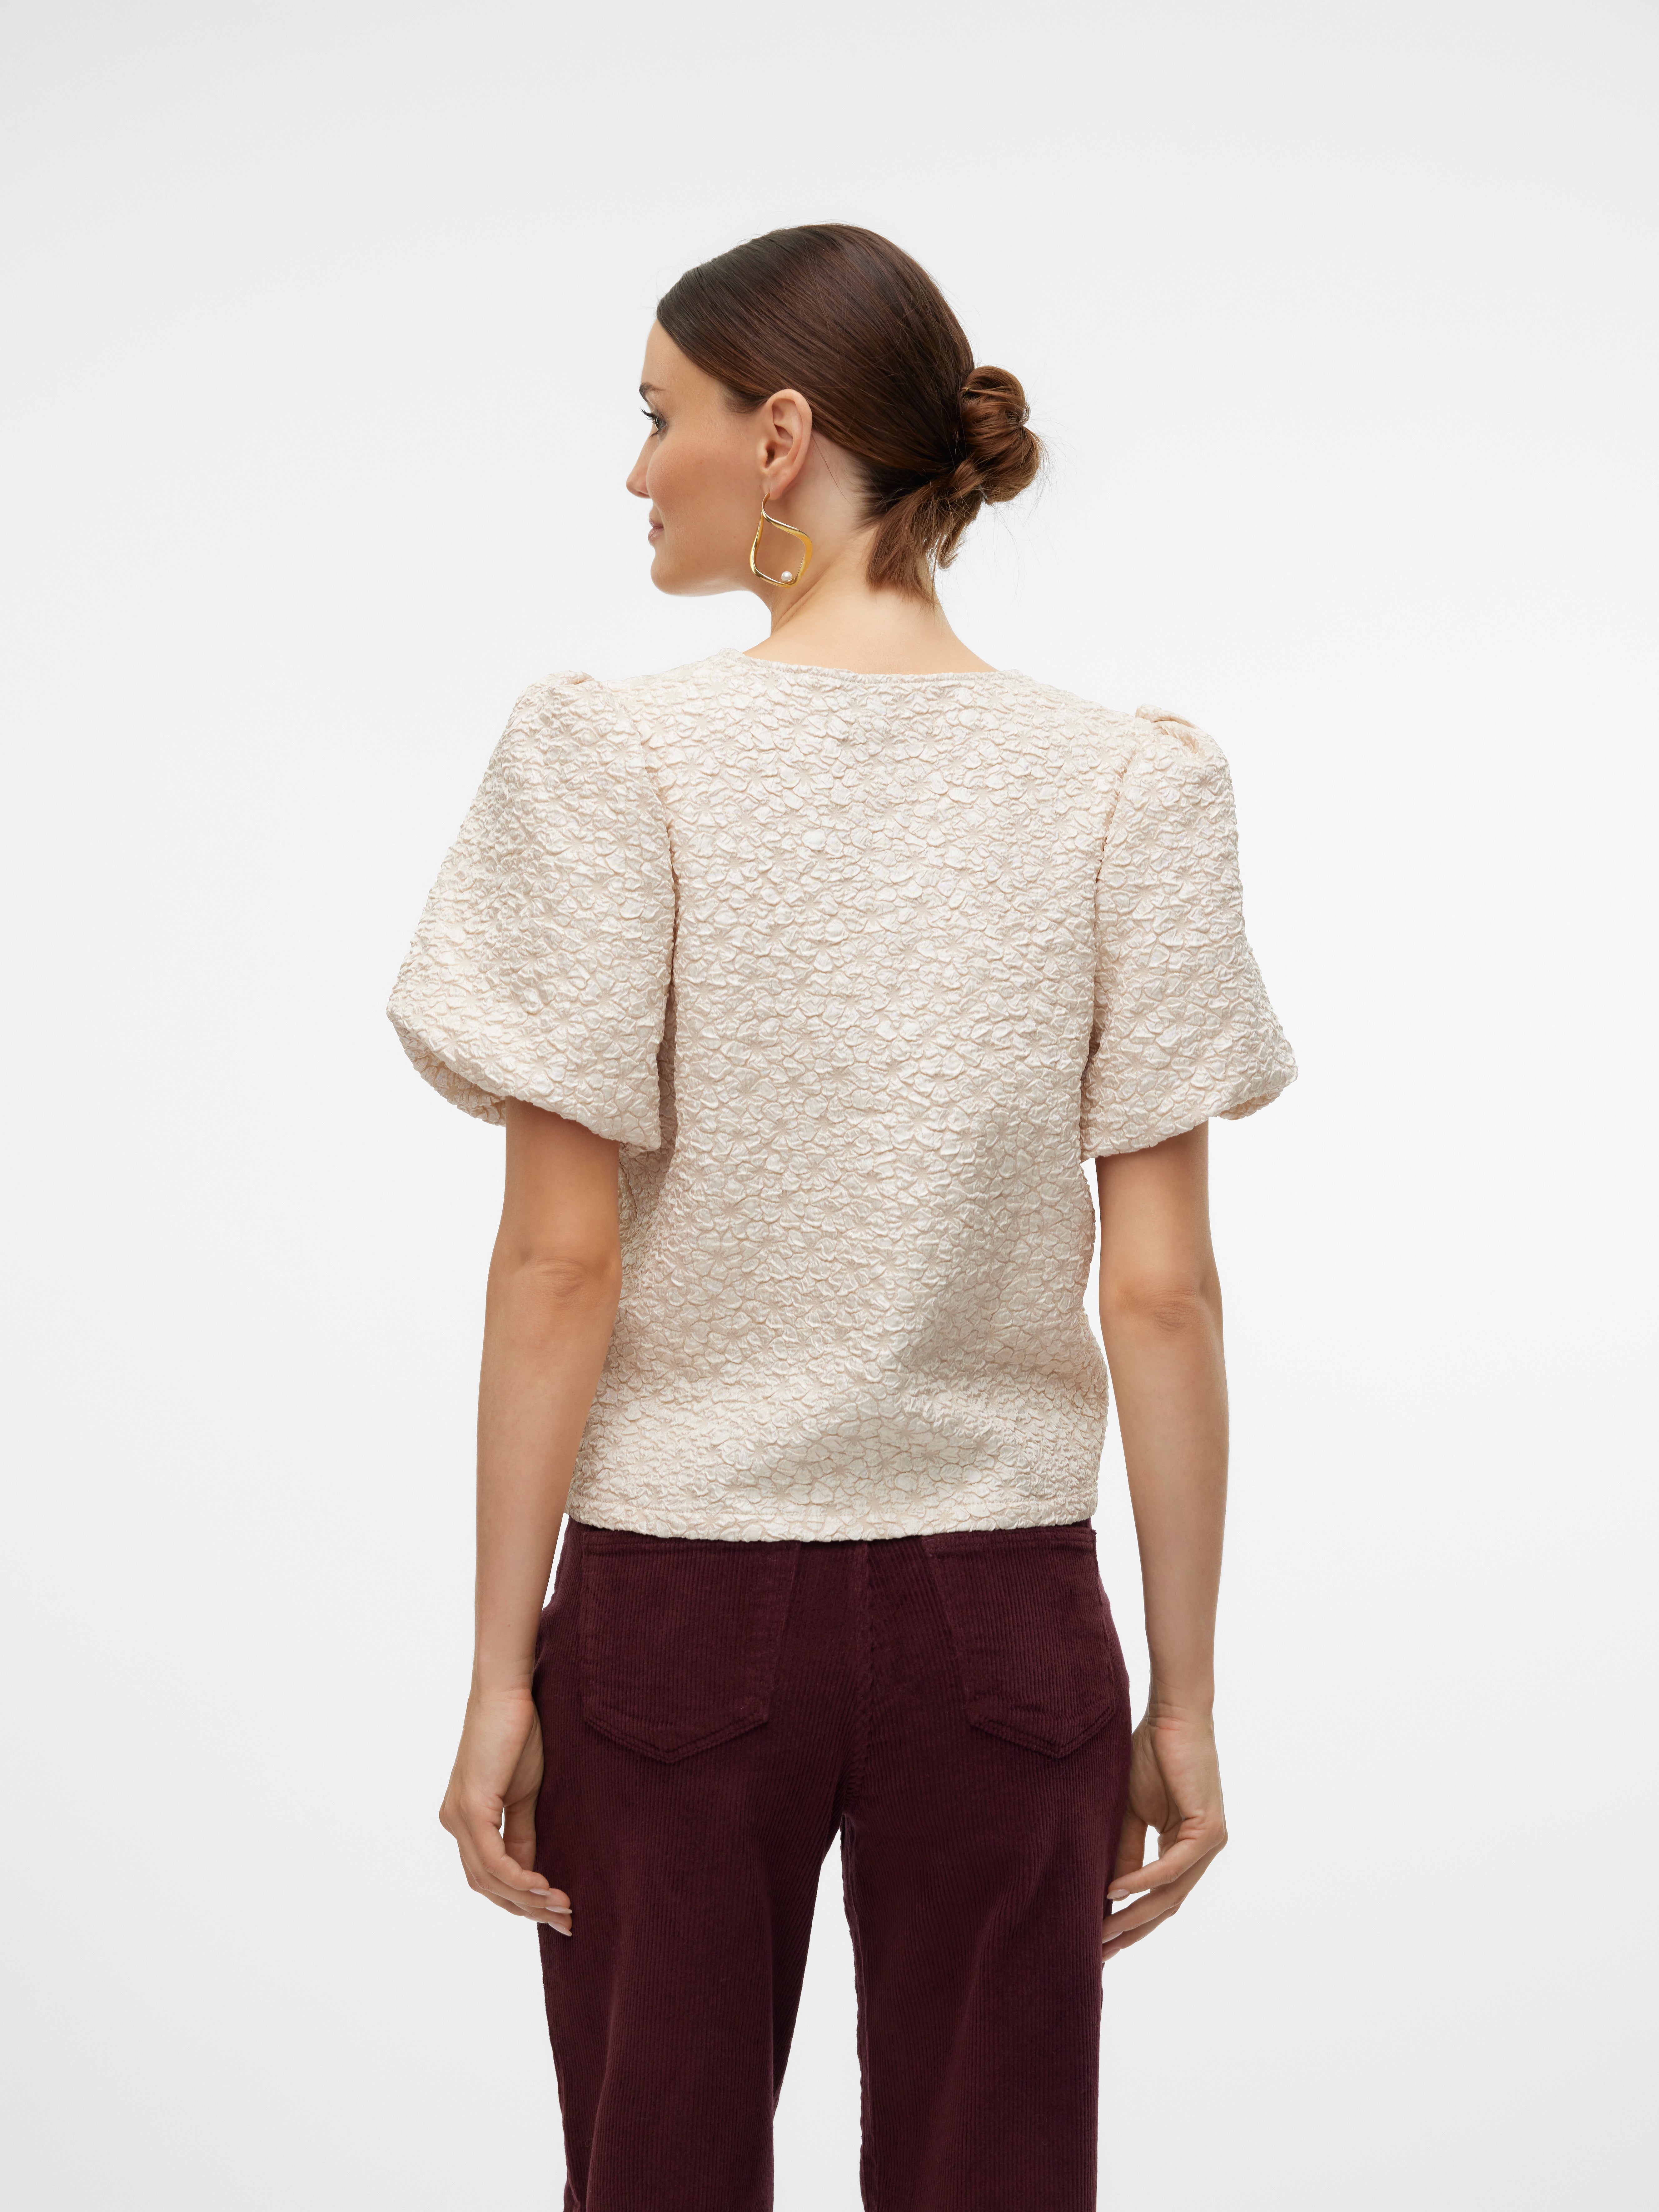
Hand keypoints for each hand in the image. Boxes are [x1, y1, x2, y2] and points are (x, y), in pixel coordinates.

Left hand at [439, 1687, 571, 1933]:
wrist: (507, 1693)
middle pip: (486, 1884)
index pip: (489, 1874)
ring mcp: (458, 1816)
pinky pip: (492, 1858)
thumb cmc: (518, 1733)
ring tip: (562, 1906)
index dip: (520, 1899)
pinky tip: (544, 1887)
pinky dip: (517, 1878)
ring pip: (488, 1878)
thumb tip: (530, 1873)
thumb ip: (522, 1833)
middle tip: (564, 1921)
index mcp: (464, 1818)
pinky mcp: (470, 1808)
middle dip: (525, 1908)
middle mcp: (453, 1821)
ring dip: (526, 1898)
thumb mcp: (524, 1793)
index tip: (556, 1912)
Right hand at [1101, 1708, 1226, 1960]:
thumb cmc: (1151, 1755)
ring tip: (1102, 1931)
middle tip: (1099, 1953)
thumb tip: (1108, 1895)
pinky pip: (1173, 1867)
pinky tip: (1117, 1892)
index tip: (1100, 1941)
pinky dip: (1144, 1881)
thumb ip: (1125, 1853)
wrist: (1171, 1717)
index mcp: (1183, 1848)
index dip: (1131, 1922)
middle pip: (1166, 1905)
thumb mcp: (1129, 1813)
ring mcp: (1209, 1843)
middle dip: (1132, 1931)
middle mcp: (1201, 1851)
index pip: (1159, 1897)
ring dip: (1135, 1914)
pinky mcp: (1209, 1830)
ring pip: (1171, 1893)